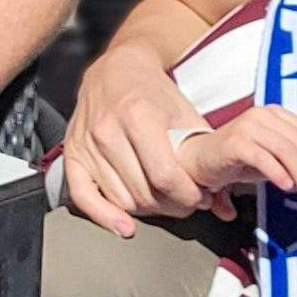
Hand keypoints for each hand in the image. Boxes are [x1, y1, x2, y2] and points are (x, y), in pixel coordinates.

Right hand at [58, 42, 214, 232]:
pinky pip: (83, 197)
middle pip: (143, 192)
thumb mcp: (186, 115)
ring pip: (121, 199)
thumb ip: (206, 160)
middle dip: (172, 205)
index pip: (164, 176)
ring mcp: (87, 144)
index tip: (199, 198)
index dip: (187, 195)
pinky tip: (124, 226)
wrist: (116, 69)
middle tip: (185, 202)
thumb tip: (223, 206)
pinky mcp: (72, 154)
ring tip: (163, 201)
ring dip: (147, 211)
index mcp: (138, 114)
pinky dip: (104, 217)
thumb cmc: (152, 91)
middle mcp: (108, 130)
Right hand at [173, 107, 296, 222]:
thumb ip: (292, 158)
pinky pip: (264, 157)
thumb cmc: (239, 159)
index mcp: (275, 113)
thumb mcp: (272, 155)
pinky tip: (284, 186)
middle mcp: (262, 114)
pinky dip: (278, 173)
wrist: (199, 159)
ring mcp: (248, 125)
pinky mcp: (235, 141)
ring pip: (285, 149)